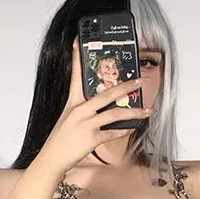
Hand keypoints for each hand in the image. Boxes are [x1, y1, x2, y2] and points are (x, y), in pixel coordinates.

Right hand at [38, 35, 155, 175]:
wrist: (52, 158)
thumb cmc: (60, 140)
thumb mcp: (68, 120)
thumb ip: (83, 110)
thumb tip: (101, 107)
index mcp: (73, 103)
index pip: (75, 76)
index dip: (76, 57)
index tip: (78, 40)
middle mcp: (80, 110)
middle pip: (107, 94)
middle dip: (126, 87)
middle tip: (140, 81)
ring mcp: (86, 124)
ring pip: (115, 114)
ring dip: (134, 112)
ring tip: (147, 110)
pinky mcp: (92, 139)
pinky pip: (113, 133)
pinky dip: (123, 131)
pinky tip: (132, 129)